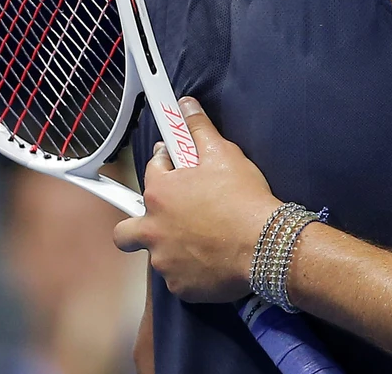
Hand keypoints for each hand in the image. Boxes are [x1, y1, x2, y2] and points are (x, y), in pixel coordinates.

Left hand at [113, 98, 280, 303]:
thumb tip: (185, 105)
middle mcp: (152, 228)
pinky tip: (212, 261)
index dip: (167, 166)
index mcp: (159, 193)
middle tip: (167, 220)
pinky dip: (190, 271)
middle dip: (139, 224)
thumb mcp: (224, 154)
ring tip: (202, 241)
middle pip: (126, 230)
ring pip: (156, 254)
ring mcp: (163, 261)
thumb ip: (198, 130)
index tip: (179, 167)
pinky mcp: (179, 286)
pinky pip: (178, 278)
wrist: (265, 245)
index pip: (151, 172)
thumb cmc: (243, 198)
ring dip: (171, 247)